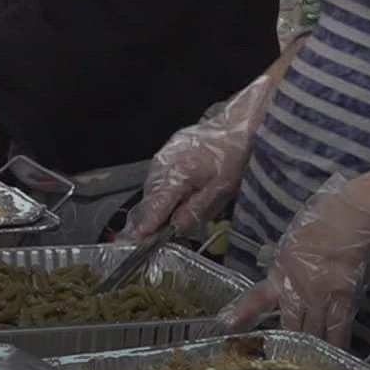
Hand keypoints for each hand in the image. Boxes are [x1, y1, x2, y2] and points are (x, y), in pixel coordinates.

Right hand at [120, 75, 275, 241]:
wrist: (236, 126)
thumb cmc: (233, 157)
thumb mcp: (220, 190)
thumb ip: (195, 210)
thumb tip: (174, 229)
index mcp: (174, 174)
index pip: (153, 207)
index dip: (144, 227)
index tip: (133, 242)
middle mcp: (160, 165)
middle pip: (149, 201)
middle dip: (152, 221)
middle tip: (154, 240)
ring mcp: (160, 158)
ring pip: (152, 191)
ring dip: (158, 208)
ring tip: (169, 222)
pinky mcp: (165, 155)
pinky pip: (158, 181)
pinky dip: (164, 194)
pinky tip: (176, 201)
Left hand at [222, 176, 369, 346]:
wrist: (348, 220)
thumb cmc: (320, 222)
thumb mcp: (292, 242)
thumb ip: (287, 262)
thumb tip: (286, 270)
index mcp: (279, 272)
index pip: (256, 298)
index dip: (242, 314)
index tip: (226, 326)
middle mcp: (295, 289)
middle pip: (287, 324)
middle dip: (281, 343)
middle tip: (274, 361)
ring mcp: (320, 297)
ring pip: (311, 332)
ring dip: (308, 350)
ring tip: (305, 369)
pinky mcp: (344, 300)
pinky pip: (338, 329)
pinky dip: (336, 344)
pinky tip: (335, 358)